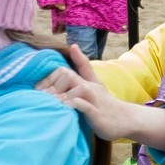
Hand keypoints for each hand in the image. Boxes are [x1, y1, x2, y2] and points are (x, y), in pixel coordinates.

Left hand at [37, 46, 164, 148]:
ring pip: (78, 89)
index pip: (64, 71)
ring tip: (50, 103)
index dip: (49, 77)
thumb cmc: (105, 103)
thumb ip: (83, 66)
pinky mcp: (98, 115)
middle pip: (69, 76)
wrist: (126, 119)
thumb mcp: (94, 82)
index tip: (37, 89)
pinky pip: (84, 107)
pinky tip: (64, 109)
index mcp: (86, 81)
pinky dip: (73, 105)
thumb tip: (73, 45)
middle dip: (52, 85)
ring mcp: (95, 101)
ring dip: (62, 95)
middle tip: (41, 97)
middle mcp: (90, 88)